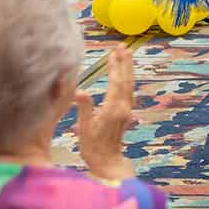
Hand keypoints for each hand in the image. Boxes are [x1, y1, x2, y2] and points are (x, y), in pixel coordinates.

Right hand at [74, 43, 135, 180]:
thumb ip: (84, 108)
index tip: (112, 53)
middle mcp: (123, 108)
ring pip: (129, 85)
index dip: (114, 67)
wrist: (107, 162)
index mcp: (113, 110)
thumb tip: (79, 91)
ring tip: (126, 53)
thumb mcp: (85, 128)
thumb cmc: (93, 147)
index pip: (115, 83)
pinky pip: (128, 91)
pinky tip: (125, 73)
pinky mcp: (126, 113)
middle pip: (126, 80)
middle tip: (124, 46)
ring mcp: (126, 110)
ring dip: (128, 68)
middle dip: (125, 62)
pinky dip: (127, 79)